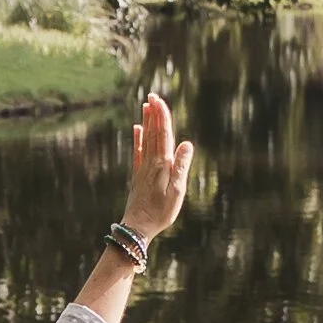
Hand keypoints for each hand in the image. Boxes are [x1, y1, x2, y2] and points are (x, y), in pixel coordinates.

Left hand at [122, 92, 193, 242]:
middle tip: (152, 95)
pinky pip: (138, 152)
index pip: (163, 134)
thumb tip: (186, 143)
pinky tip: (136, 129)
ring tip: (146, 106)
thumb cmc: (161, 212)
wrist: (138, 227)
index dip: (162, 116)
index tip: (159, 100)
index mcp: (162, 164)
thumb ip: (181, 166)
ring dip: (147, 122)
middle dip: (154, 114)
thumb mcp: (177, 191)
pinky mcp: (138, 176)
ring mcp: (143, 168)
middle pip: (153, 133)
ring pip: (145, 139)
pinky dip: (138, 138)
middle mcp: (151, 163)